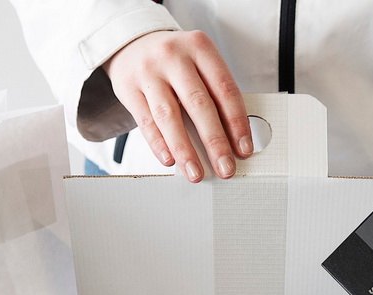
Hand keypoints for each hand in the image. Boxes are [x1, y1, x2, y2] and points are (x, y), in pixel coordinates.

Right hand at [104, 31, 252, 181]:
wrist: (132, 43)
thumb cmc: (174, 60)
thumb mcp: (198, 63)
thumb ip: (214, 93)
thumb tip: (232, 138)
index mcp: (200, 47)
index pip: (225, 89)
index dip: (237, 123)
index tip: (244, 148)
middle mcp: (174, 56)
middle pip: (199, 104)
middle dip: (215, 142)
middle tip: (225, 167)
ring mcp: (149, 72)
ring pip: (169, 116)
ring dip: (185, 150)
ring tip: (196, 173)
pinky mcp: (128, 88)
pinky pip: (146, 121)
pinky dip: (159, 144)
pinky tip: (169, 159)